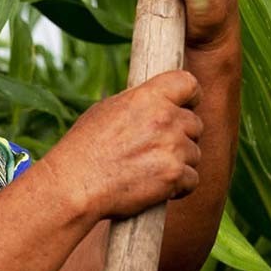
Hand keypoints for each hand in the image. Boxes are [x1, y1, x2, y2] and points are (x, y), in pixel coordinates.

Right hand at [47, 70, 203, 219]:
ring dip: (179, 162)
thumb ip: (139, 104)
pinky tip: (156, 186)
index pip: (189, 83)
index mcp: (147, 97)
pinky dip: (178, 186)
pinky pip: (192, 179)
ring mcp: (173, 147)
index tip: (185, 106)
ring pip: (194, 153)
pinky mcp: (175, 175)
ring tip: (149, 169)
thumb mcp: (106, 110)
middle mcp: (165, 118)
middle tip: (157, 148)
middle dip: (181, 136)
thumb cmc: (83, 148)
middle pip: (195, 123)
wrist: (75, 184)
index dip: (190, 97)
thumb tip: (156, 104)